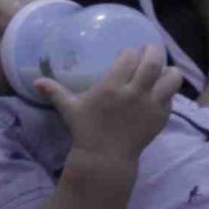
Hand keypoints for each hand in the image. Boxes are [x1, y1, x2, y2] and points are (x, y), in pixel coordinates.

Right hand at [33, 44, 181, 172]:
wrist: (105, 159)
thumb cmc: (86, 130)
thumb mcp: (70, 109)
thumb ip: (55, 92)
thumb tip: (35, 82)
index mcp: (111, 87)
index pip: (129, 57)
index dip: (130, 52)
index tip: (129, 54)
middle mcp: (134, 93)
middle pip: (153, 61)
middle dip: (153, 50)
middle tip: (150, 49)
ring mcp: (150, 105)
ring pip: (171, 77)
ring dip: (168, 70)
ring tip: (162, 70)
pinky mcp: (160, 117)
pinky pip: (172, 96)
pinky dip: (168, 91)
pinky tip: (161, 91)